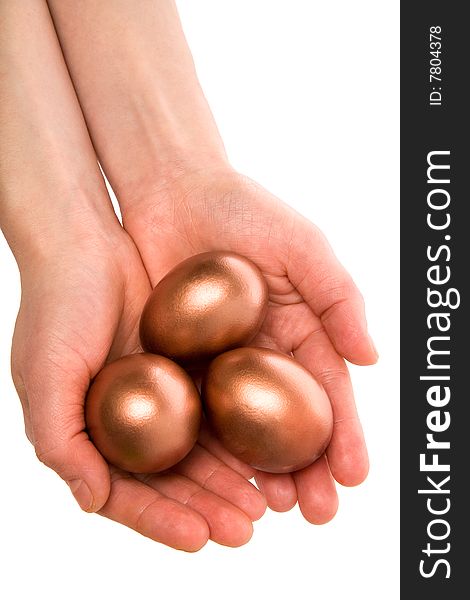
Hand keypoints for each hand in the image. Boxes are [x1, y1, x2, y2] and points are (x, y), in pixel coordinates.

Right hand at [11, 221, 264, 550]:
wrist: (85, 243)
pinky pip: (214, 404)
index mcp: (89, 433)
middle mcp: (126, 420)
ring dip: (229, 477)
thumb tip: (92, 500)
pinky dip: (235, 431)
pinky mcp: (184, 364)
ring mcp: (158, 393)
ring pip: (198, 447)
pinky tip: (263, 450)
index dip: (160, 520)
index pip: (125, 492)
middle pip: (170, 478)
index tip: (200, 538)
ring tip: (265, 501)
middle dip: (207, 506)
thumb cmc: (56, 307)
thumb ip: (61, 442)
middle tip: (247, 527)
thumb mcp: (45, 375)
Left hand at [120, 167, 377, 522]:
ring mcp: (218, 362)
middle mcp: (262, 354)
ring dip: (260, 471)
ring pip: (243, 428)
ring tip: (273, 508)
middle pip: (289, 423)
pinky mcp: (176, 359)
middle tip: (316, 513)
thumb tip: (371, 358)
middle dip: (308, 469)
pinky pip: (193, 408)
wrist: (172, 188)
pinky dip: (207, 446)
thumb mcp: (303, 246)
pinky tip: (218, 478)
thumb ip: (339, 298)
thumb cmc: (242, 207)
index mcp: (299, 330)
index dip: (344, 435)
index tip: (354, 477)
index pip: (327, 393)